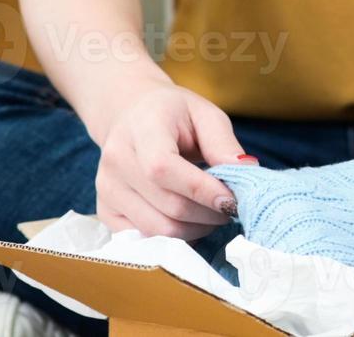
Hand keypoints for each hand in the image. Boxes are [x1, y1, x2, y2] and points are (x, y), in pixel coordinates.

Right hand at [93, 81, 253, 239]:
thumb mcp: (205, 115)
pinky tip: (191, 222)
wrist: (132, 115)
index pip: (164, 169)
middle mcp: (116, 161)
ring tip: (213, 215)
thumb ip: (223, 144)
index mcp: (141, 129)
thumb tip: (248, 172)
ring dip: (195, 230)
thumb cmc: (175, 114)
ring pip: (157, 229)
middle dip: (208, 214)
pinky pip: (143, 239)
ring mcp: (106, 189)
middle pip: (167, 205)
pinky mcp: (105, 211)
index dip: (202, 190)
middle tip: (231, 209)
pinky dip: (174, 239)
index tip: (233, 200)